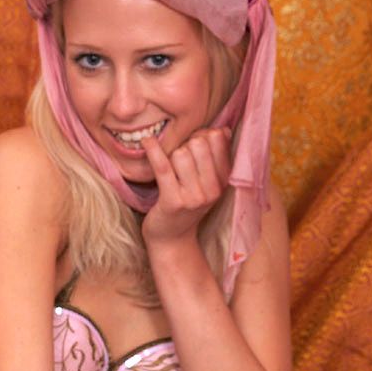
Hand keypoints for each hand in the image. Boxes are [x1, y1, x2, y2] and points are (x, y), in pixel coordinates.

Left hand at [141, 127, 230, 251]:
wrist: (172, 240)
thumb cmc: (187, 205)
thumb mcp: (209, 183)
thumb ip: (217, 157)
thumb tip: (222, 130)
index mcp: (225, 180)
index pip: (218, 138)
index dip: (201, 134)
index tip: (192, 143)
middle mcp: (213, 189)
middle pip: (199, 143)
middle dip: (185, 143)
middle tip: (177, 157)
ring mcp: (194, 197)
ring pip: (182, 153)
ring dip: (171, 155)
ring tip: (169, 169)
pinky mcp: (173, 201)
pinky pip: (163, 166)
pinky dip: (153, 151)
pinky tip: (147, 142)